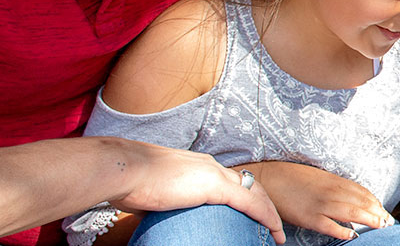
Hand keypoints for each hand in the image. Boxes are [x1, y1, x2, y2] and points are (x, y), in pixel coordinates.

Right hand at [104, 139, 286, 243]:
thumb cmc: (127, 182)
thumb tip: (159, 213)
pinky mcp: (214, 185)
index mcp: (196, 166)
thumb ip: (165, 202)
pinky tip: (274, 228)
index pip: (230, 181)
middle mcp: (210, 166)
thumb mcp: (152, 193)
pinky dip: (265, 216)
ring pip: (255, 193)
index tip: (252, 213)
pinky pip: (250, 203)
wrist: (122, 169)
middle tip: (273, 224)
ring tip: (277, 232)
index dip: (244, 197)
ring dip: (270, 213)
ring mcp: (213, 173)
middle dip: (264, 204)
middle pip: (248, 184)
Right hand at [240, 161, 387, 239]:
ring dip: (369, 219)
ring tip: (381, 226)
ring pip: (352, 213)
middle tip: (388, 221)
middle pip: (361, 202)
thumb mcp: (318, 176)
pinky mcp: (309, 218)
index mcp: (333, 180)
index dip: (375, 201)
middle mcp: (330, 191)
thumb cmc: (291, 177)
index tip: (383, 209)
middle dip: (377, 212)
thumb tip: (351, 197)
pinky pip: (330, 225)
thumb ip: (335, 186)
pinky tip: (353, 233)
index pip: (361, 191)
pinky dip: (343, 230)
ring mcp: (320, 205)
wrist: (267, 179)